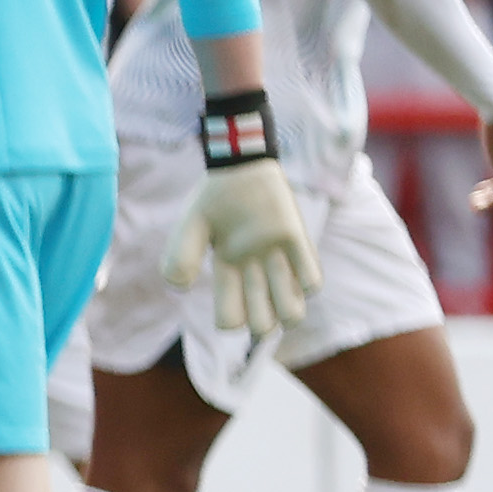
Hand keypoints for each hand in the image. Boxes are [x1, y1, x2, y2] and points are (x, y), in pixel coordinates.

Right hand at [163, 157, 320, 336]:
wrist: (242, 167)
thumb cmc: (215, 195)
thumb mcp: (191, 225)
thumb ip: (180, 256)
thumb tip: (179, 289)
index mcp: (226, 270)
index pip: (230, 317)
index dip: (230, 321)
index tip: (228, 311)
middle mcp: (253, 271)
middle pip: (263, 323)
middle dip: (261, 324)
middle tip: (259, 307)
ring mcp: (278, 259)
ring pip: (292, 310)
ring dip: (287, 311)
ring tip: (281, 295)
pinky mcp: (298, 243)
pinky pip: (312, 280)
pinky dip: (306, 284)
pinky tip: (295, 271)